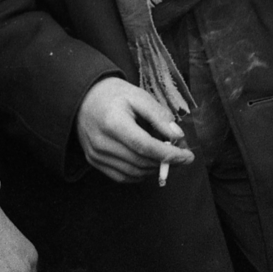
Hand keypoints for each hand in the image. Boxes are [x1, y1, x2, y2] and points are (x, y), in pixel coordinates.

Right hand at [75, 77, 193, 182]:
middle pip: (140, 161)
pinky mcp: (94, 162)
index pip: (145, 146)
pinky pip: (122, 176)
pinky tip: (151, 163)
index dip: (169, 155)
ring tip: (168, 158)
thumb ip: (159, 116)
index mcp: (113, 123)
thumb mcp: (139, 96)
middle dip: (166, 162)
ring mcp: (96, 155)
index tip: (188, 156)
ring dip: (155, 169)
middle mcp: (102, 143)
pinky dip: (140, 173)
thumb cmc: (114, 95)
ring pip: (133, 172)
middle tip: (182, 156)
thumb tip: (177, 136)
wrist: (83, 99)